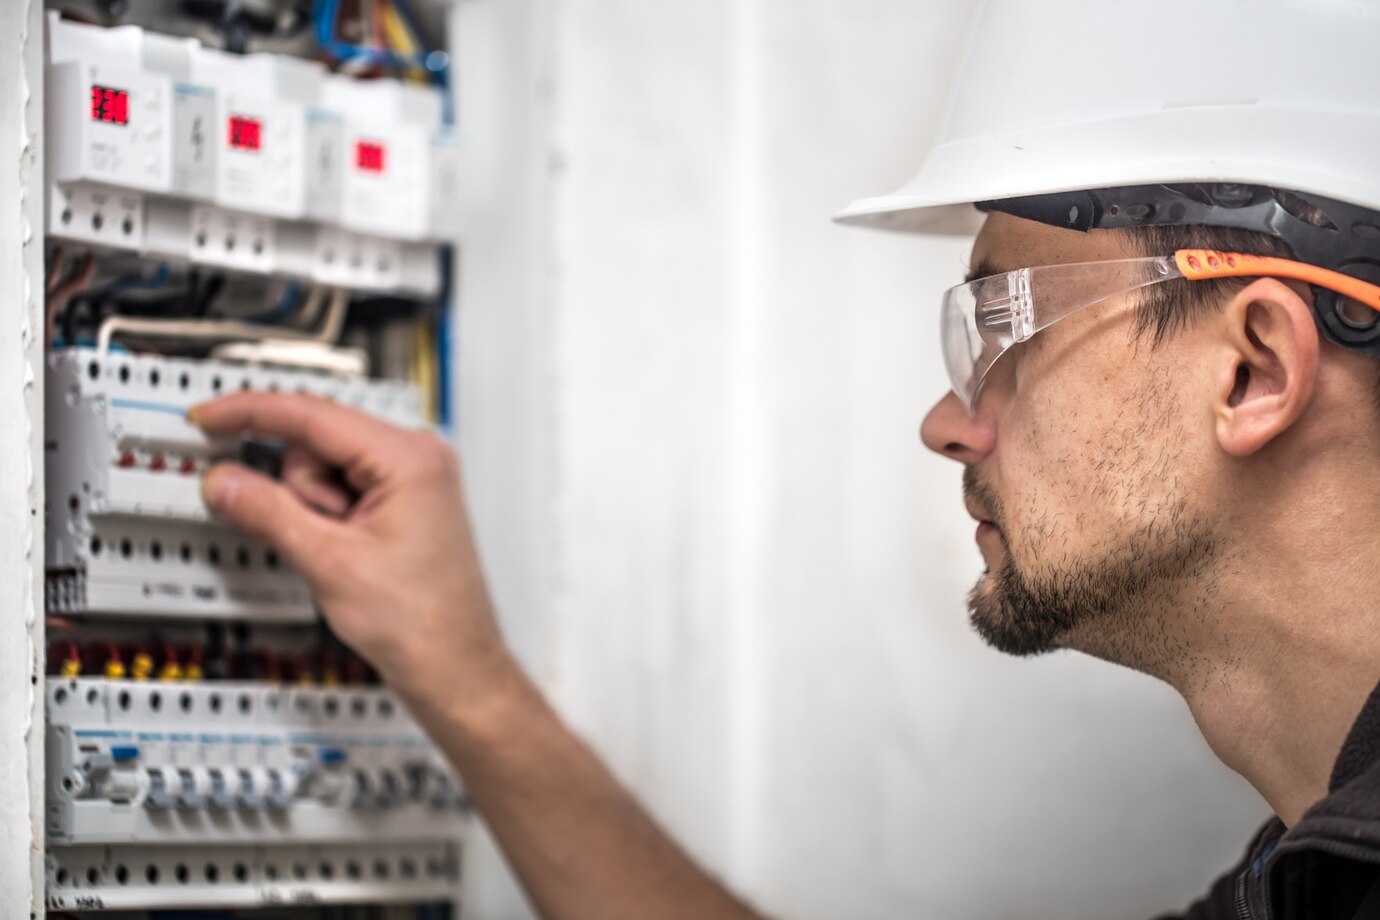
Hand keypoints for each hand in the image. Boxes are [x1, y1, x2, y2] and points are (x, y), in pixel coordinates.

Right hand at [189, 393, 510, 702]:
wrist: (455, 667)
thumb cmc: (422, 622)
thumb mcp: (329, 563)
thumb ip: (268, 513)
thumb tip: (224, 482)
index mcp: (410, 458)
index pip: (312, 414)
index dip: (251, 413)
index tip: (209, 416)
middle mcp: (418, 458)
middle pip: (317, 444)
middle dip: (299, 490)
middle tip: (319, 538)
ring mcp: (414, 481)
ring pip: (326, 471)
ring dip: (316, 511)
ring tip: (344, 555)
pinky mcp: (405, 504)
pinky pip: (344, 493)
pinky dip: (330, 521)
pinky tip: (348, 555)